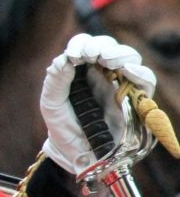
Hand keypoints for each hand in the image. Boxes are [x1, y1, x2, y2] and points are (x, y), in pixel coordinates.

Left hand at [40, 33, 155, 175]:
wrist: (75, 152)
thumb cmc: (62, 125)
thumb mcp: (51, 102)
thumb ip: (55, 80)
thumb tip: (64, 59)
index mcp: (81, 69)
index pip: (87, 45)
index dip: (83, 43)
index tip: (75, 54)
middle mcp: (102, 73)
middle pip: (110, 47)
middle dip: (103, 46)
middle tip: (93, 54)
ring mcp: (120, 85)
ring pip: (130, 59)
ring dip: (121, 54)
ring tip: (107, 60)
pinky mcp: (135, 100)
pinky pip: (145, 81)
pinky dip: (140, 72)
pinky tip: (128, 70)